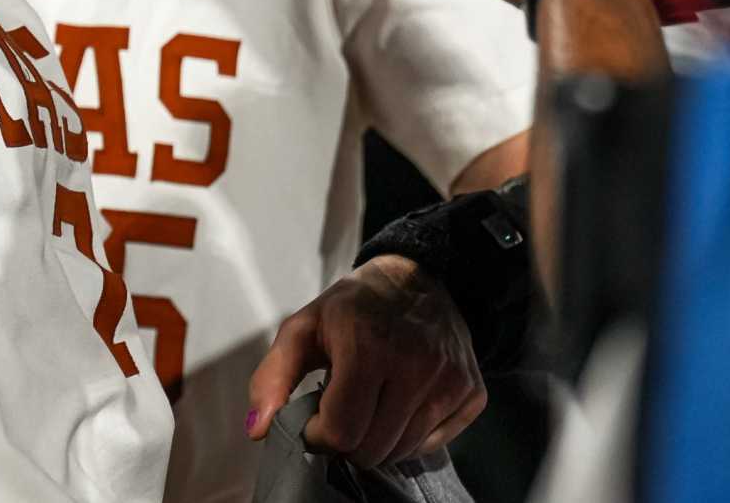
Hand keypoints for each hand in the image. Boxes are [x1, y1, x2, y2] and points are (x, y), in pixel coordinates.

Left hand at [246, 256, 485, 464]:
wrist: (420, 277)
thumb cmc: (354, 306)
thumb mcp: (302, 327)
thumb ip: (273, 377)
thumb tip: (258, 430)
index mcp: (366, 345)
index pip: (341, 431)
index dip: (319, 436)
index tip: (315, 419)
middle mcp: (414, 365)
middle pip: (372, 448)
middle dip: (348, 440)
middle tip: (342, 410)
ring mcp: (448, 381)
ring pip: (403, 451)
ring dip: (378, 440)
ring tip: (369, 405)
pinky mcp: (472, 392)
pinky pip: (433, 444)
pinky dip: (411, 437)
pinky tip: (398, 405)